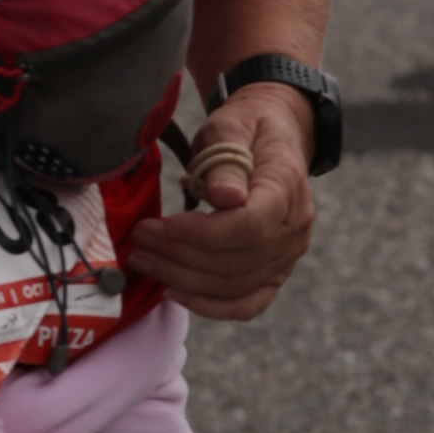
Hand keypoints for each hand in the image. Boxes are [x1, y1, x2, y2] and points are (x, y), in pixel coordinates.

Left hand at [125, 87, 315, 321]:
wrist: (272, 137)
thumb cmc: (244, 129)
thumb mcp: (231, 126)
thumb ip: (226, 158)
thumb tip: (223, 197)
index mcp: (286, 187)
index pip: (249, 226)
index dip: (201, 234)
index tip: (162, 224)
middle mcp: (294, 228)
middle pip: (236, 261)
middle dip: (178, 255)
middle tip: (138, 240)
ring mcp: (287, 255)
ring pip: (234, 285)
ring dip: (182, 278)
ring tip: (143, 259)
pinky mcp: (275, 272)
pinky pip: (248, 303)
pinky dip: (210, 306)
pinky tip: (174, 292)